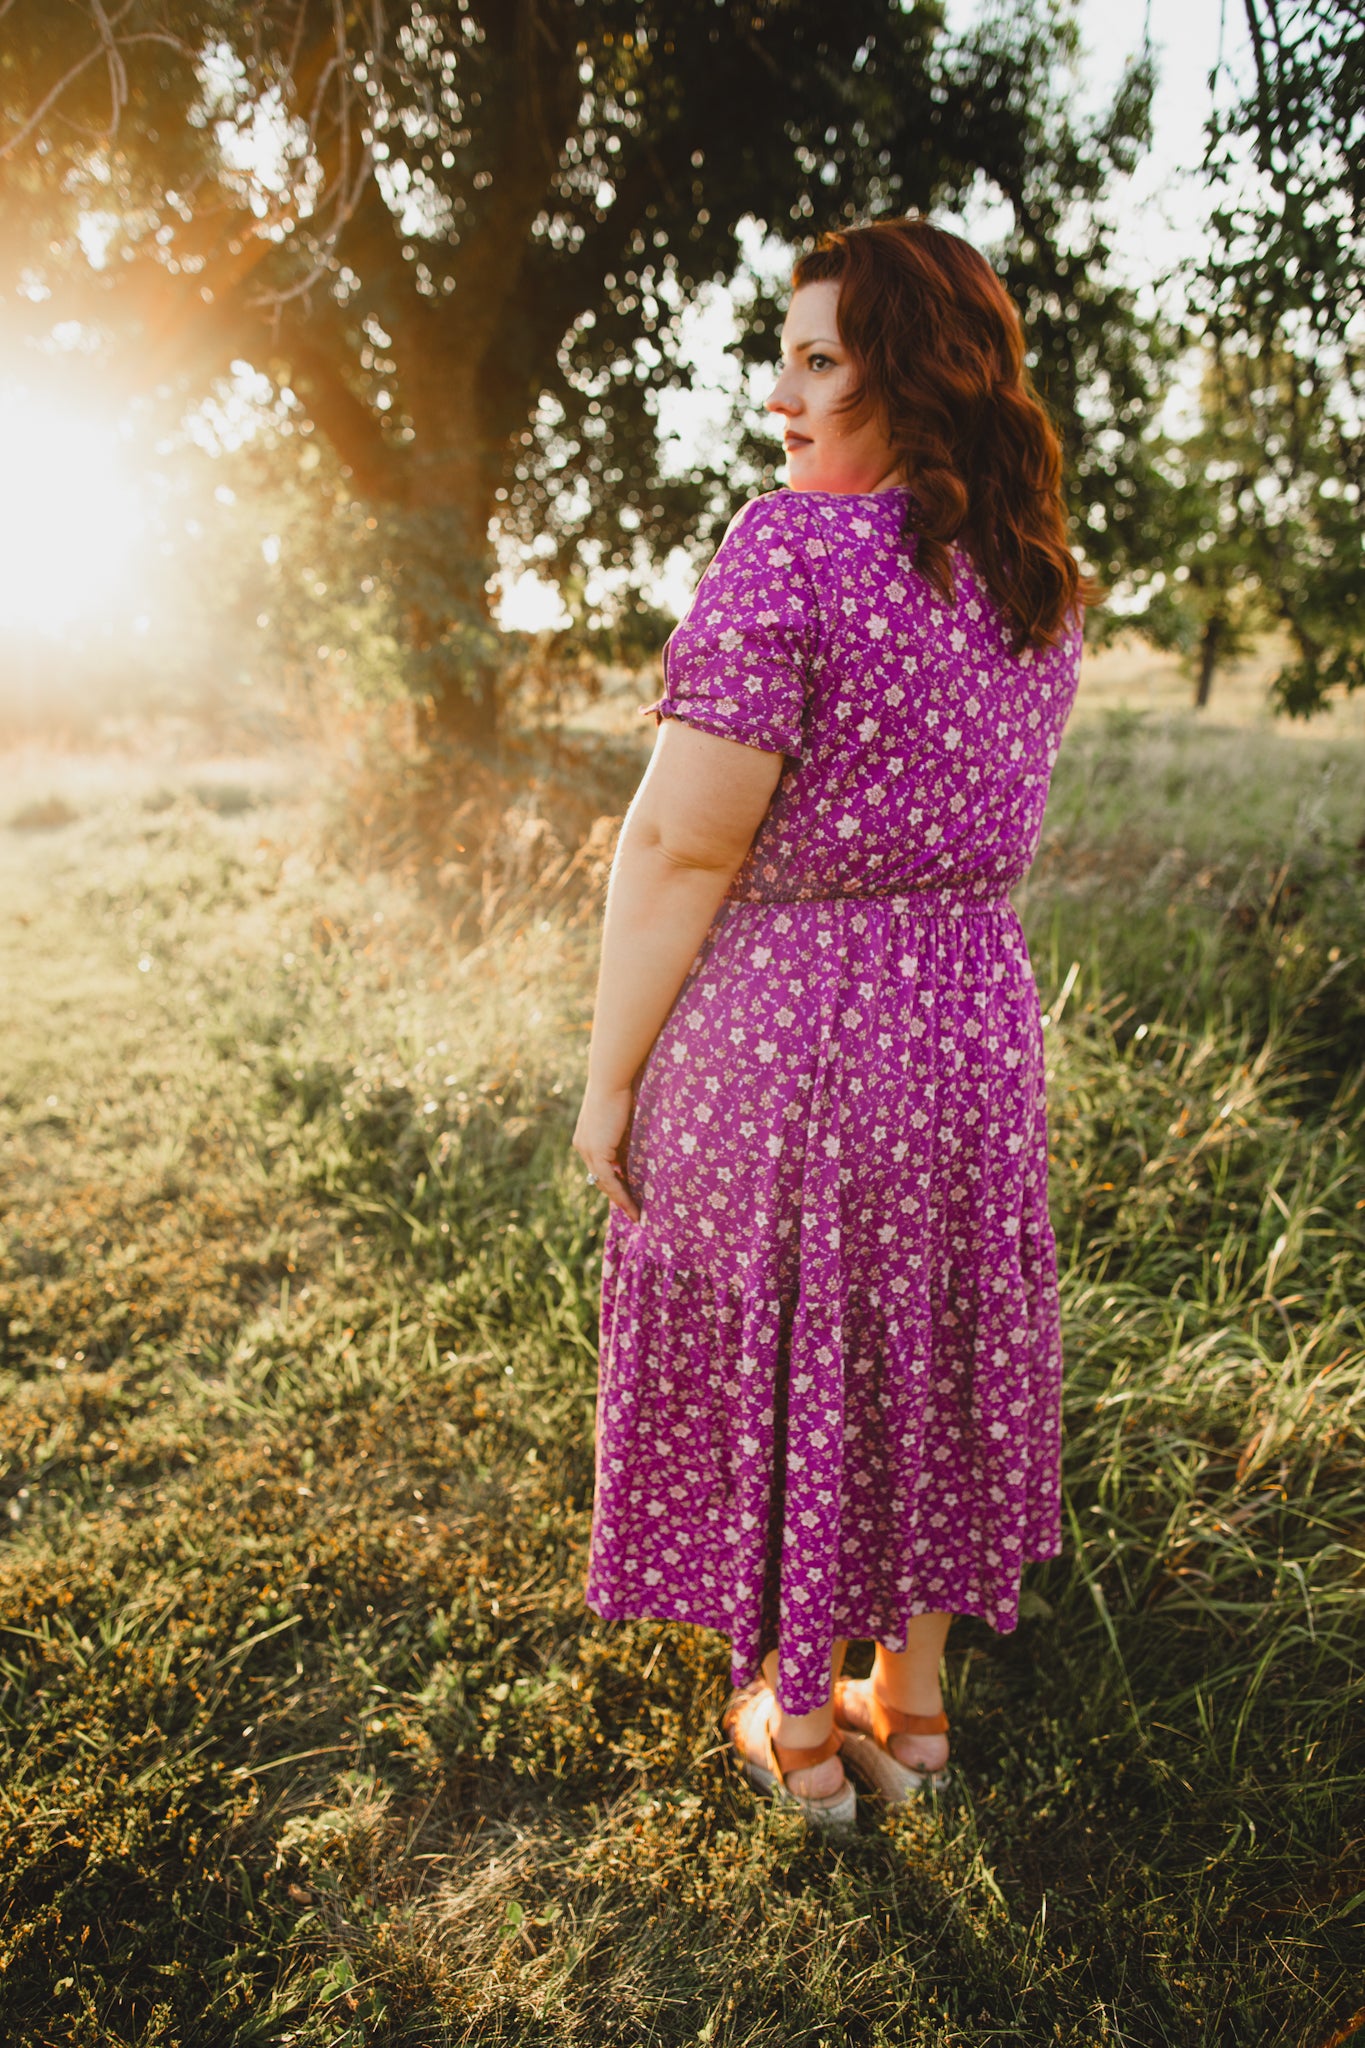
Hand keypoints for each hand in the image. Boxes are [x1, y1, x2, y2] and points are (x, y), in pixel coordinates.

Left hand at [573, 1081, 639, 1222]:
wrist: (610, 1078)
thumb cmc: (620, 1089)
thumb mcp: (621, 1116)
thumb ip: (624, 1134)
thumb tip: (638, 1147)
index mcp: (585, 1138)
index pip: (599, 1167)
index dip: (613, 1182)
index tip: (629, 1194)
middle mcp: (582, 1146)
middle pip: (600, 1179)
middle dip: (617, 1197)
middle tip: (634, 1211)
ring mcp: (587, 1150)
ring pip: (604, 1184)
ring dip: (621, 1201)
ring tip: (637, 1214)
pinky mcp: (597, 1151)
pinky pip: (609, 1181)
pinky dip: (622, 1196)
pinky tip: (634, 1207)